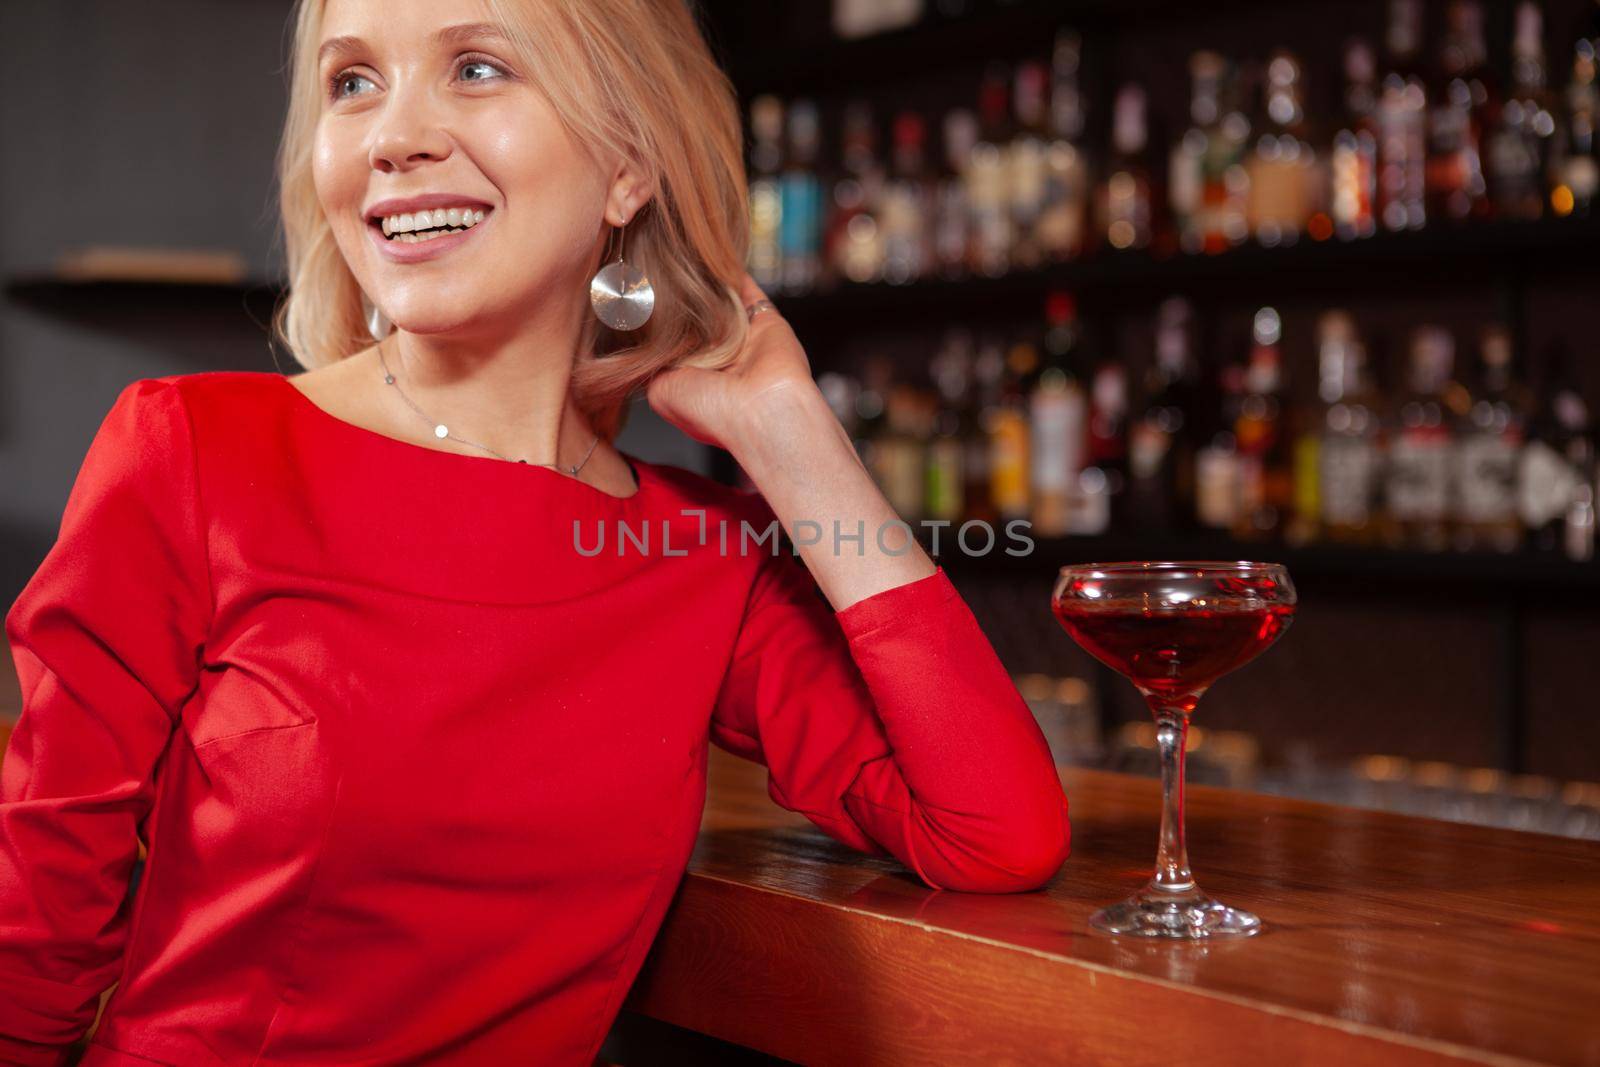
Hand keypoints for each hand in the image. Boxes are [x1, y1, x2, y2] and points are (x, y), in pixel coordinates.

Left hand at [643, 273, 818, 452]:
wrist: (762, 411)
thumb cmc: (712, 412)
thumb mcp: (661, 393)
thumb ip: (651, 365)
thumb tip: (646, 342)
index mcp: (697, 379)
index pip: (674, 343)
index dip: (656, 322)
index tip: (636, 299)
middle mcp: (721, 359)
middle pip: (696, 319)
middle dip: (678, 299)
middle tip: (656, 271)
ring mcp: (744, 338)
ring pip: (720, 302)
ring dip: (704, 281)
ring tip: (680, 256)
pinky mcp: (765, 320)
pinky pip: (746, 288)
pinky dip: (732, 271)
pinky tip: (715, 253)